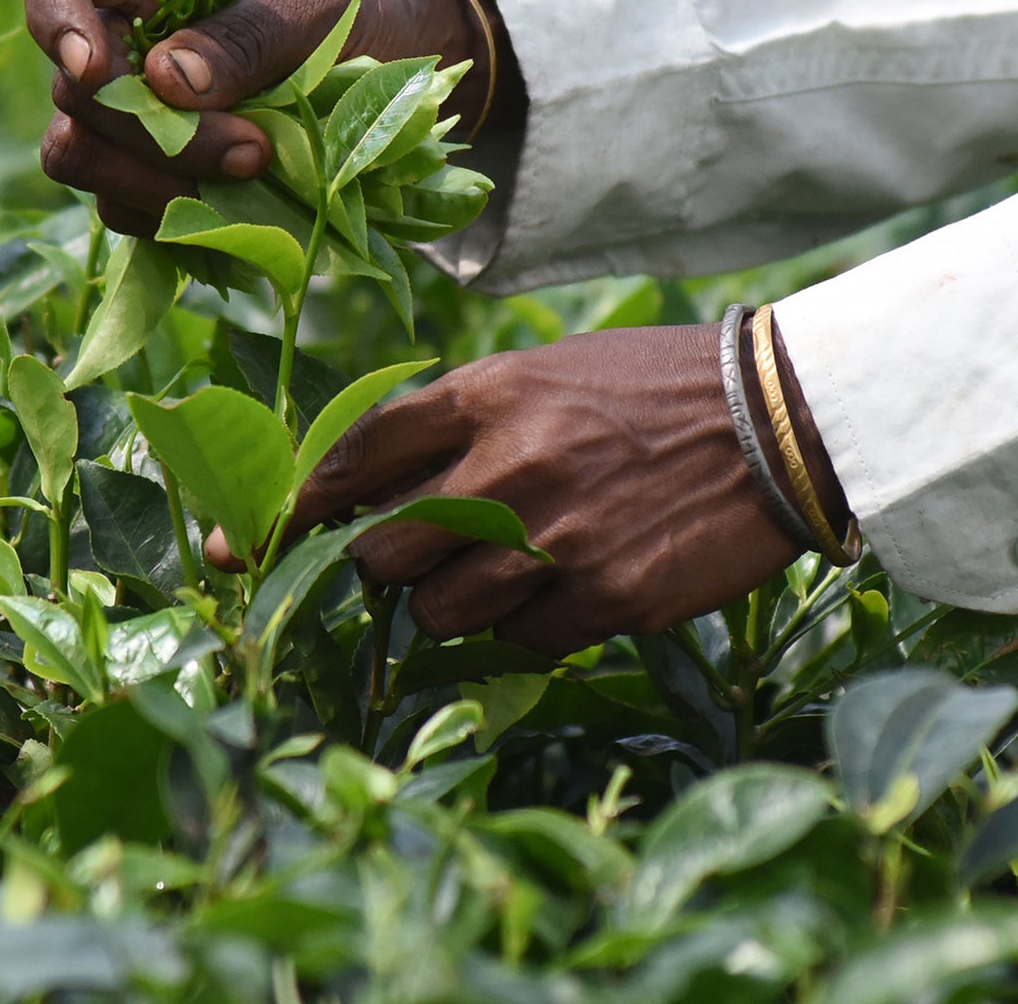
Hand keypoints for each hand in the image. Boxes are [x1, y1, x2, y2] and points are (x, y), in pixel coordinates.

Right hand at [17, 0, 492, 234]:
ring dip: (153, 185)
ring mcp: (135, 107)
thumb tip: (164, 82)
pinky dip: (171, 218)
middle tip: (253, 151)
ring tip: (253, 181)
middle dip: (150, 134)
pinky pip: (125, 206)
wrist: (411, 51)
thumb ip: (249, 34)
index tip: (94, 69)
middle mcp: (126, 33)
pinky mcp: (157, 168)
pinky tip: (238, 214)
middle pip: (72, 90)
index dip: (51, 14)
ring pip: (82, 156)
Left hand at [205, 325, 833, 656]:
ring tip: (510, 567)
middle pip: (380, 554)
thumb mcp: (541, 374)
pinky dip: (527, 627)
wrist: (777, 422)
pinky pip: (517, 644)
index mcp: (485, 396)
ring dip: (453, 603)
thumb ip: (453, 423)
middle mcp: (507, 468)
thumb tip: (362, 491)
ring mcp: (555, 541)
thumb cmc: (647, 390)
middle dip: (384, 565)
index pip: (354, 458)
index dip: (291, 508)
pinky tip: (570, 585)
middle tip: (416, 557)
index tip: (241, 544)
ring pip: (438, 614)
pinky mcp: (604, 600)